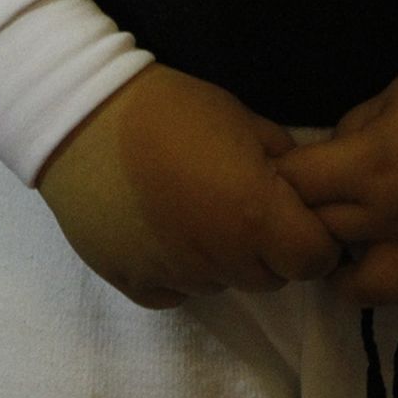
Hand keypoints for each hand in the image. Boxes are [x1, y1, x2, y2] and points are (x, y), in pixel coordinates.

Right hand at [35, 64, 341, 308]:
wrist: (83, 116)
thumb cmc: (170, 106)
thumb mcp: (240, 115)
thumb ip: (281, 158)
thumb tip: (301, 185)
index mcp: (254, 214)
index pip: (314, 260)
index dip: (313, 238)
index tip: (296, 214)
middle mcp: (220, 258)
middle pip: (271, 277)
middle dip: (269, 247)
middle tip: (242, 202)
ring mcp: (177, 277)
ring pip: (223, 283)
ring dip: (223, 256)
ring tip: (193, 205)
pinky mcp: (137, 287)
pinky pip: (178, 291)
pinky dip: (180, 267)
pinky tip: (162, 225)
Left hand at [273, 56, 397, 315]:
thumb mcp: (397, 90)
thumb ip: (357, 127)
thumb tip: (331, 153)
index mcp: (371, 164)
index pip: (297, 186)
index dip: (283, 179)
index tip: (284, 174)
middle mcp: (393, 217)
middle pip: (323, 236)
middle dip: (309, 222)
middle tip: (312, 212)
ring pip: (367, 291)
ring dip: (347, 275)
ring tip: (349, 256)